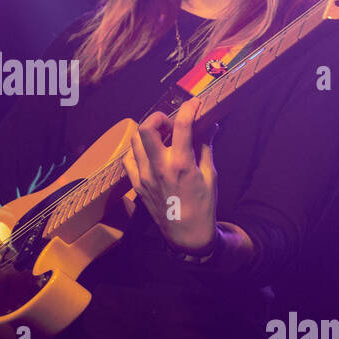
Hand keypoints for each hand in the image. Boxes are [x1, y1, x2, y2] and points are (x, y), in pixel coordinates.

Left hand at [122, 96, 219, 251]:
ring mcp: (144, 176)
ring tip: (161, 137)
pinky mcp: (137, 185)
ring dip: (148, 133)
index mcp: (181, 164)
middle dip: (158, 117)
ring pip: (135, 141)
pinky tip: (149, 153)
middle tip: (170, 123)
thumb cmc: (203, 205)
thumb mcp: (210, 174)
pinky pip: (129, 160)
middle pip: (146, 128)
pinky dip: (138, 151)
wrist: (187, 234)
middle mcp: (159, 168)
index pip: (181, 126)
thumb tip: (208, 125)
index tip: (194, 103)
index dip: (188, 108)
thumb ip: (205, 147)